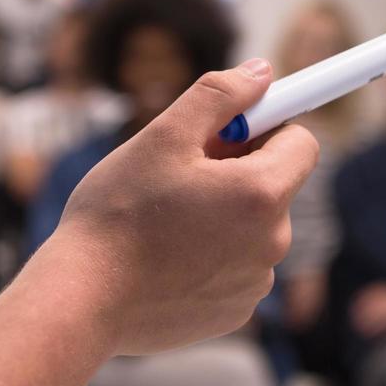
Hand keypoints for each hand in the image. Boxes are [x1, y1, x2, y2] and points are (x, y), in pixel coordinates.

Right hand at [45, 59, 319, 355]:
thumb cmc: (117, 214)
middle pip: (275, 185)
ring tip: (165, 220)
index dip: (267, 126)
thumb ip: (219, 96)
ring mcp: (255, 284)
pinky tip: (165, 258)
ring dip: (223, 214)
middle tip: (179, 173)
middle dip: (237, 171)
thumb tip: (262, 73)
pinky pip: (237, 267)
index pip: (302, 143)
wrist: (83, 301)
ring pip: (253, 227)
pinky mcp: (235, 313)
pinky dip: (211, 256)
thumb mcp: (163, 137)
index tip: (229, 128)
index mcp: (262, 194)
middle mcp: (273, 243)